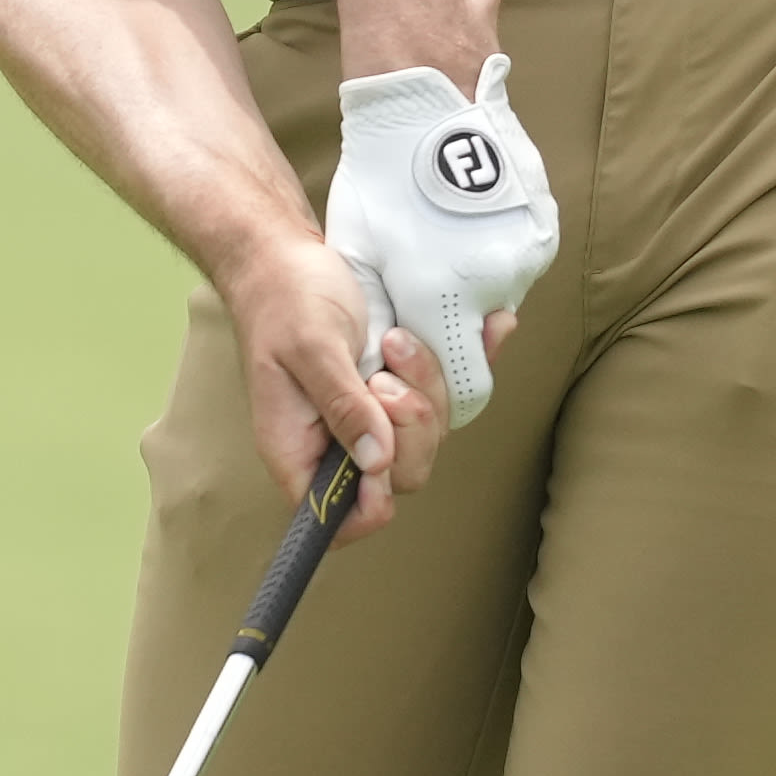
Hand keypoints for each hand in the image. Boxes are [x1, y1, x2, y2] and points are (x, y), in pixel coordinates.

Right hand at [222, 228, 448, 538]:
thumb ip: (343, 406)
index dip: (371, 499)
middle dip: (410, 424)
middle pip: (400, 474)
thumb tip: (376, 462)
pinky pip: (446, 396)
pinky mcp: (398, 387)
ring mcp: (372, 417)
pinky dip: (468, 364)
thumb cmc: (283, 299)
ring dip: (428, 387)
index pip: (337, 518)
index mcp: (300, 450)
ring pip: (428, 434)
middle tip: (385, 375)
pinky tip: (492, 329)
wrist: (287, 256)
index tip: (382, 449)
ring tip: (397, 341)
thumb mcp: (311, 349)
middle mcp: (338, 443)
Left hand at [323, 57, 559, 425]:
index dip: (437, 385)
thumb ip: (375, 321)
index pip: (462, 386)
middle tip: (416, 293)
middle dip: (450, 335)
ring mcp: (525, 257)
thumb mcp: (357, 254)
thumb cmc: (380, 179)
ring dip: (472, 293)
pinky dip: (491, 259)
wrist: (429, 103)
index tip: (410, 360)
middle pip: (480, 343)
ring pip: (499, 300)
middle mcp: (494, 286)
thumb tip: (380, 369)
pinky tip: (462, 227)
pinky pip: (516, 266)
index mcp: (442, 299)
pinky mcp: (542, 232)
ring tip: (438, 247)